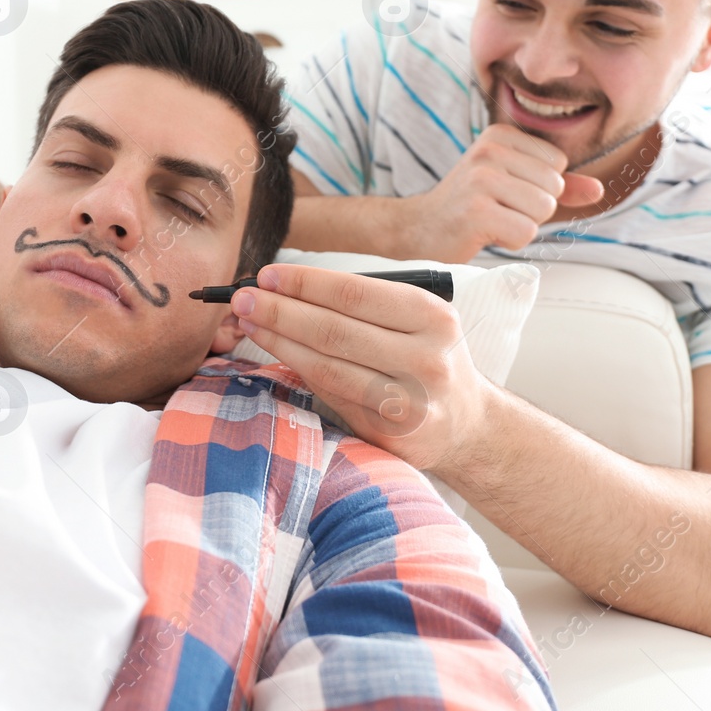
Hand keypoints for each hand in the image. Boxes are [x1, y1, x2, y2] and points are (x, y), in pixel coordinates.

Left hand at [229, 263, 487, 470]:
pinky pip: (333, 396)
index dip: (304, 284)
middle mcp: (427, 359)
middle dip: (281, 311)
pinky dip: (299, 372)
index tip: (266, 275)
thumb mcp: (416, 320)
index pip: (355, 294)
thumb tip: (286, 286)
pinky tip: (277, 355)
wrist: (467, 424)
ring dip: (280, 342)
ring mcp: (411, 402)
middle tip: (243, 299)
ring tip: (249, 324)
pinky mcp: (392, 435)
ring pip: (328, 367)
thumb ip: (363, 304)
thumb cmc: (427, 358)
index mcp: (434, 318)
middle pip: (335, 330)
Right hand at [404, 124, 603, 261]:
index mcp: (500, 134)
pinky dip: (510, 241)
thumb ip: (559, 186)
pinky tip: (484, 234)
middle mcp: (489, 150)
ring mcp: (481, 180)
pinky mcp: (476, 212)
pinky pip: (526, 233)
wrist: (418, 229)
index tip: (504, 193)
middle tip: (496, 210)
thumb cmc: (471, 206)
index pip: (558, 166)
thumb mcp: (514, 185)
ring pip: (543, 210)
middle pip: (553, 188)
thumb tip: (599, 190)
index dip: (539, 188)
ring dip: (522, 225)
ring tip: (490, 221)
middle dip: (532, 209)